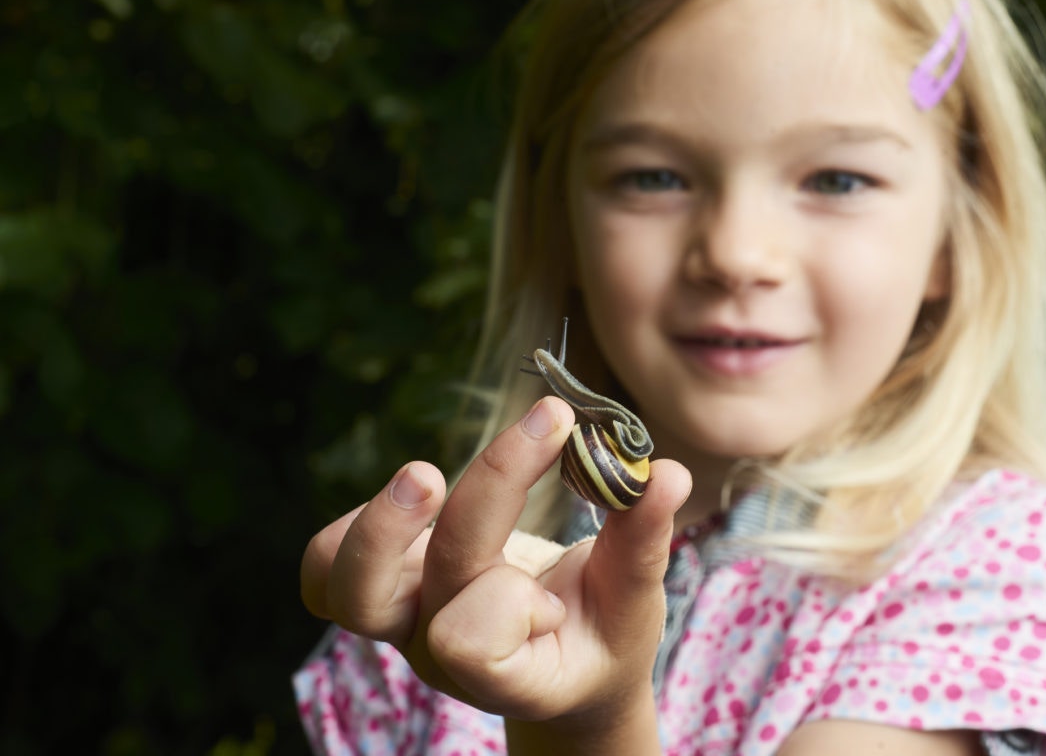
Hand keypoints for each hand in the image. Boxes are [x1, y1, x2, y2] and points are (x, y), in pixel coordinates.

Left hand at [300, 396, 690, 736]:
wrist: (559, 664)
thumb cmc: (601, 633)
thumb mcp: (635, 600)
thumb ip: (643, 540)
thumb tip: (666, 472)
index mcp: (506, 676)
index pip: (469, 637)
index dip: (508, 598)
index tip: (555, 591)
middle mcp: (440, 654)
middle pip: (426, 577)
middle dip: (482, 494)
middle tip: (547, 423)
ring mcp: (404, 622)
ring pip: (346, 582)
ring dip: (382, 520)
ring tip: (429, 475)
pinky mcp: (383, 589)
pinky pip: (325, 567)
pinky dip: (353, 524)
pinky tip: (416, 495)